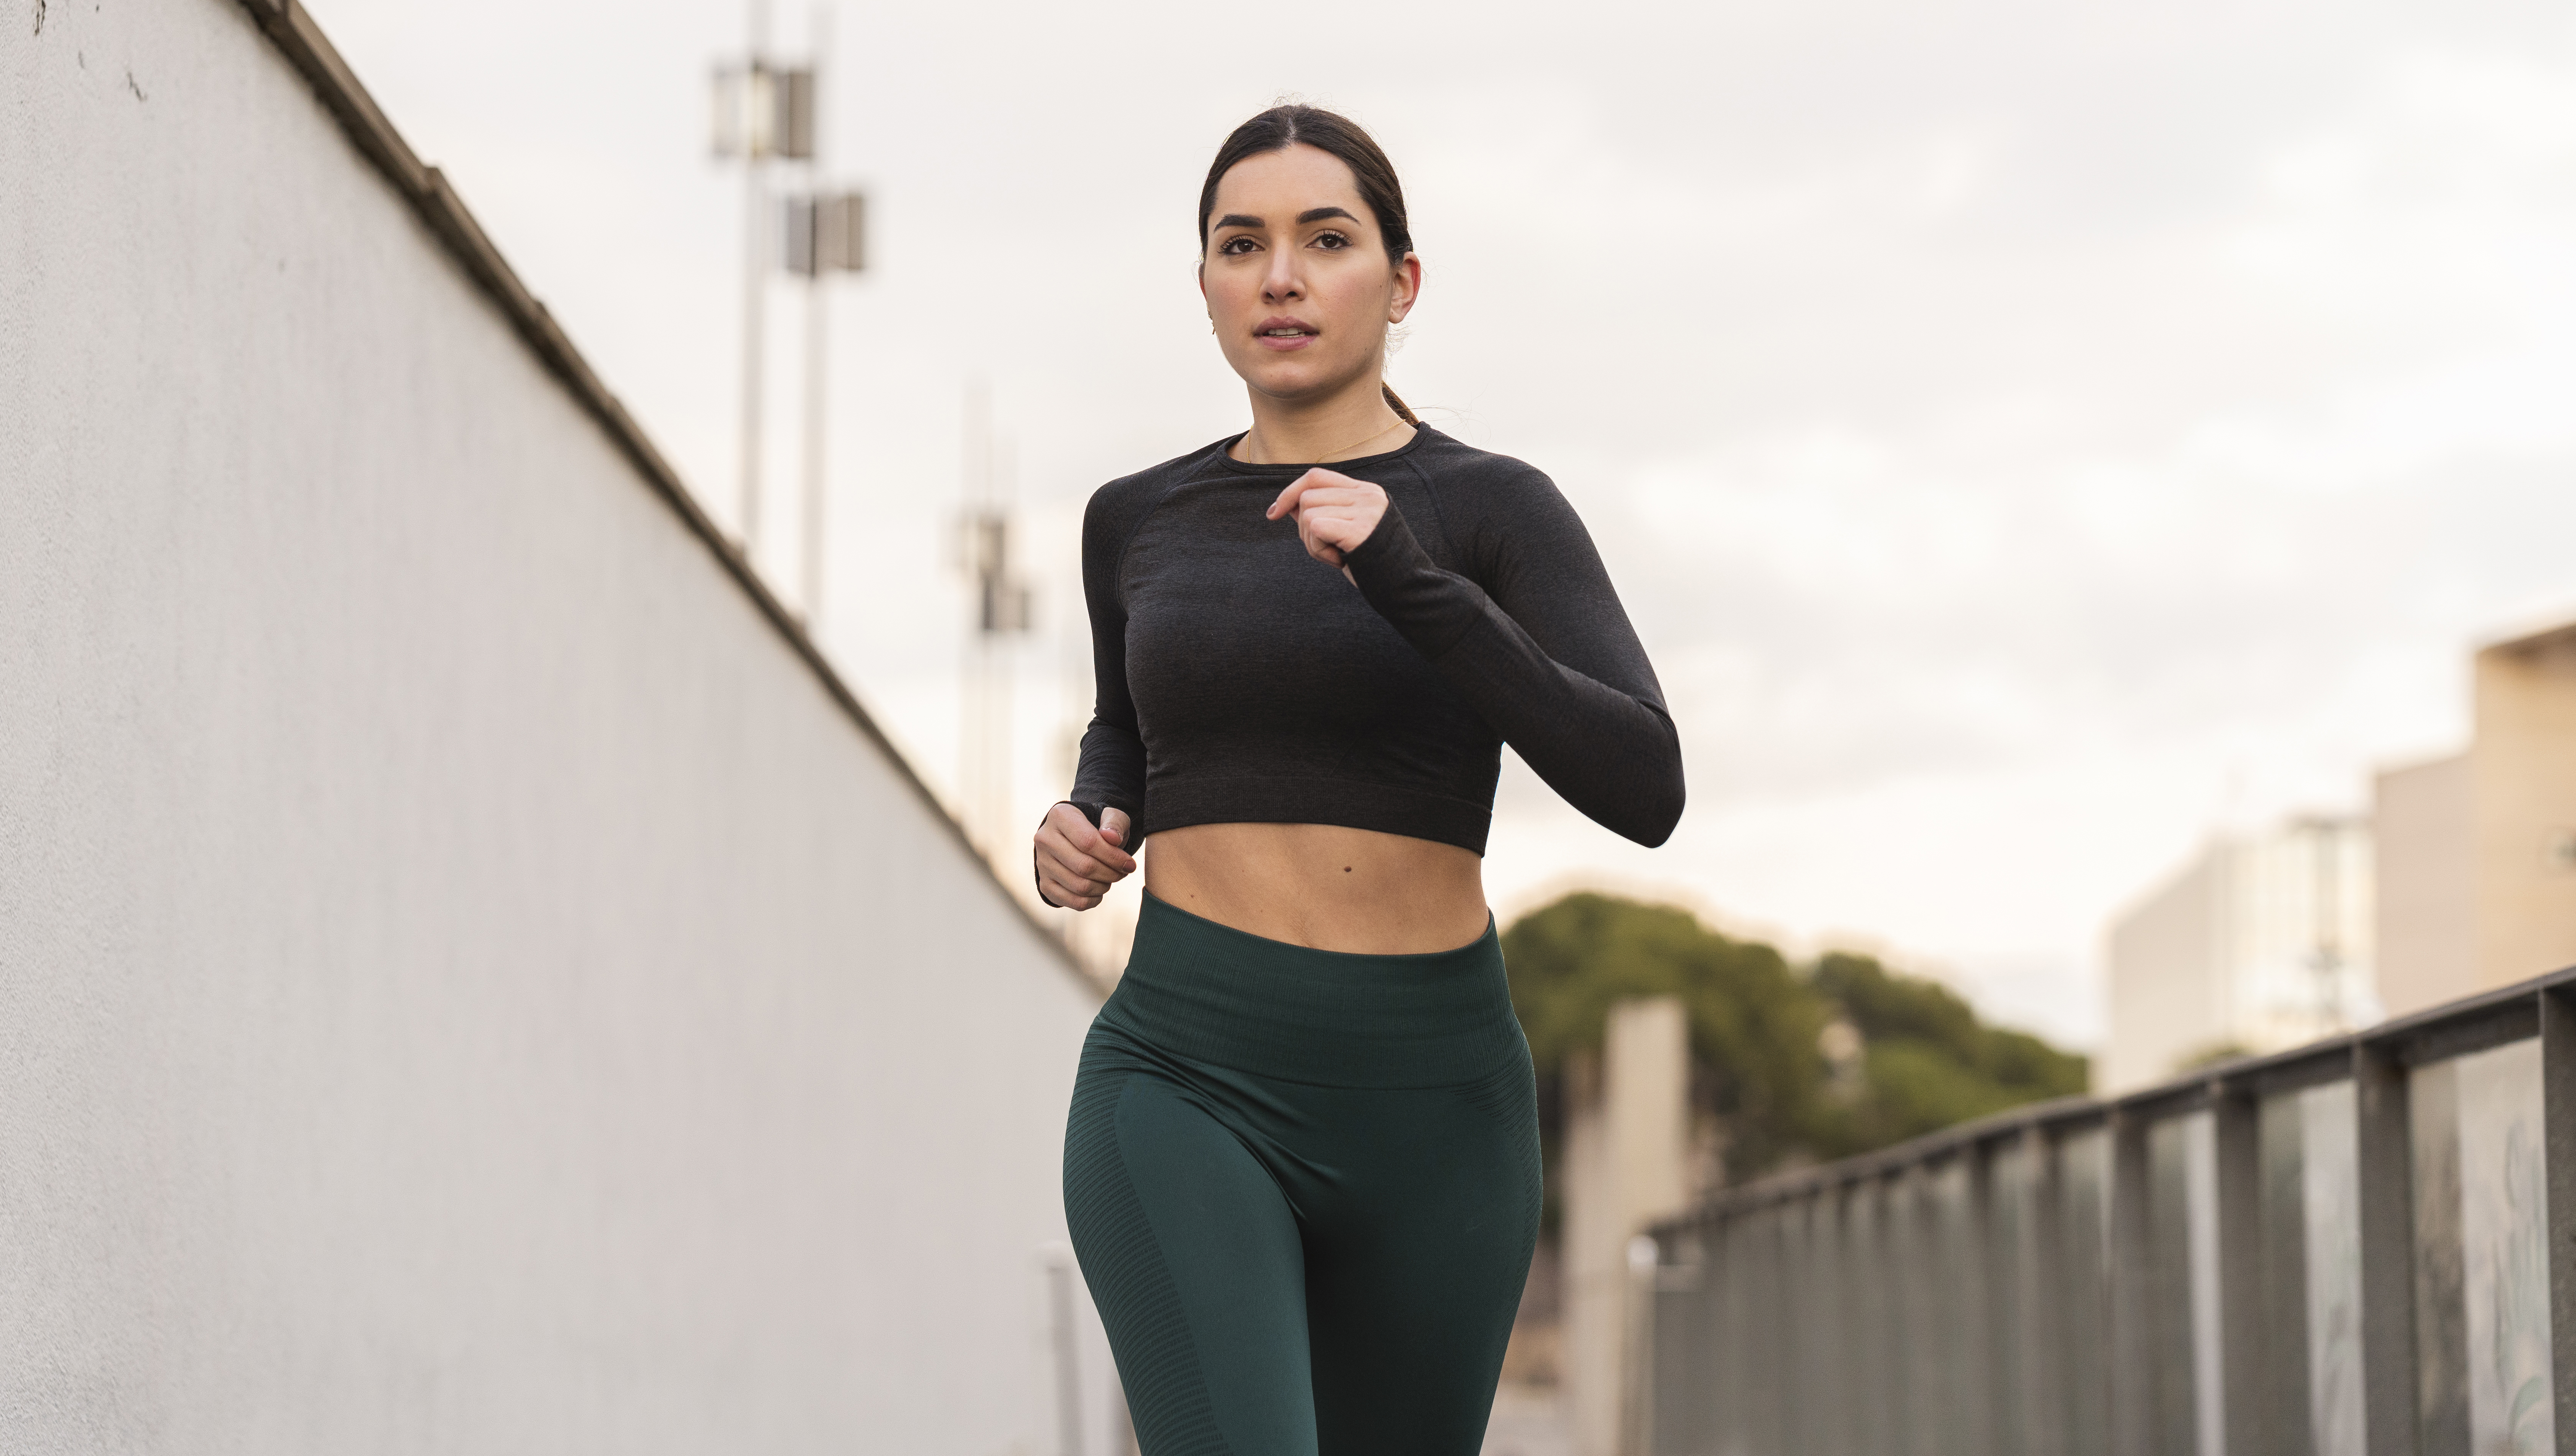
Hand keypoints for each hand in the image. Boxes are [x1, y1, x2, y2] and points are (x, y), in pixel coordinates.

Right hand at [1034, 802, 1135, 910]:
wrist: (1074, 837)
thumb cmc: (1097, 825)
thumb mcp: (1110, 816)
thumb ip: (1114, 823)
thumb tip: (1113, 838)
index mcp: (1060, 816)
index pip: (1088, 843)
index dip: (1113, 857)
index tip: (1130, 864)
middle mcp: (1045, 839)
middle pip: (1084, 867)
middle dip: (1111, 873)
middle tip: (1123, 872)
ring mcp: (1042, 864)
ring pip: (1080, 886)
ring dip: (1103, 887)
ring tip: (1111, 878)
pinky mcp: (1045, 884)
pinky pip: (1074, 902)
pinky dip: (1093, 900)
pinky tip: (1100, 889)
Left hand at [1266, 468, 1386, 580]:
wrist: (1405, 588)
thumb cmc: (1372, 564)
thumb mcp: (1345, 532)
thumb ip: (1322, 513)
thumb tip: (1287, 504)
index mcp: (1366, 491)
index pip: (1316, 476)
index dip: (1290, 492)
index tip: (1274, 513)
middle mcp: (1367, 495)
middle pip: (1307, 496)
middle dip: (1303, 528)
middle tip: (1327, 549)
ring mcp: (1365, 510)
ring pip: (1307, 513)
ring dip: (1312, 543)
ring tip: (1336, 556)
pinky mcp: (1359, 528)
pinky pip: (1315, 528)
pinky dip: (1318, 550)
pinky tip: (1339, 561)